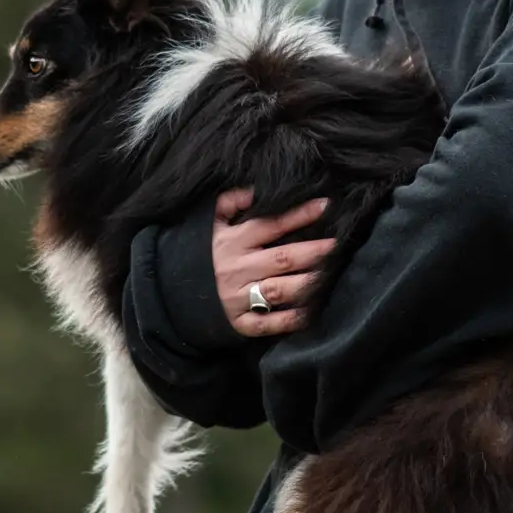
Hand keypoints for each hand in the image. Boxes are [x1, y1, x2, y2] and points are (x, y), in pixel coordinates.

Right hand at [211, 187, 335, 337]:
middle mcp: (236, 269)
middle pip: (281, 259)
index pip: (270, 225)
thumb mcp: (209, 224)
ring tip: (329, 274)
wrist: (175, 294)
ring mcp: (238, 298)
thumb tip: (255, 189)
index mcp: (232, 242)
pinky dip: (290, 319)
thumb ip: (230, 202)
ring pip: (278, 290)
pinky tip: (311, 310)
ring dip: (306, 282)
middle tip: (337, 244)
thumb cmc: (202, 254)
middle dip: (312, 251)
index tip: (325, 206)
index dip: (298, 215)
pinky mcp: (240, 323)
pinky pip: (268, 323)